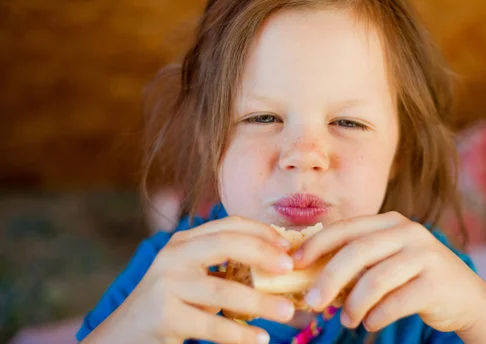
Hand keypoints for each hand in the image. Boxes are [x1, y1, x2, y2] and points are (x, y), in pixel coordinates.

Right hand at [83, 216, 295, 343]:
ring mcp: (166, 285)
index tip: (287, 246)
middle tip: (290, 267)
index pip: (227, 225)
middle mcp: (173, 256)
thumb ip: (222, 266)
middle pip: (225, 244)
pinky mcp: (164, 316)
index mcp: (184, 242)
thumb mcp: (192, 276)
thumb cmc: (169, 304)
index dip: (260, 231)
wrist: (122, 336)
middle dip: (262, 254)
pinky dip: (239, 334)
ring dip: (260, 301)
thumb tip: (275, 265)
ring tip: (286, 311)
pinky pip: (211, 325)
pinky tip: (260, 339)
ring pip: (222, 289)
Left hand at [293, 212, 485, 332]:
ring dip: (353, 305)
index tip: (294, 264)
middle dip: (328, 279)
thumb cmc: (413, 278)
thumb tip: (308, 275)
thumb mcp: (386, 260)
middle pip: (356, 252)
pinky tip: (369, 324)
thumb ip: (356, 260)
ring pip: (375, 280)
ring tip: (346, 321)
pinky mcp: (437, 282)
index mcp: (389, 222)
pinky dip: (376, 316)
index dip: (316, 245)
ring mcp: (425, 255)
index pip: (345, 228)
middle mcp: (408, 232)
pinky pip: (396, 302)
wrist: (465, 297)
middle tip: (312, 302)